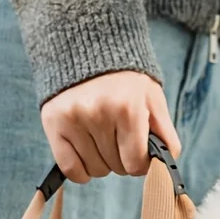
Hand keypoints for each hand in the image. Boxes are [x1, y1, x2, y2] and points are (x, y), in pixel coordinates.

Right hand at [40, 71, 180, 183]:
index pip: (135, 164)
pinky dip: (81, 170)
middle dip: (122, 159)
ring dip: (102, 162)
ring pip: (95, 171)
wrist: (87, 47)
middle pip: (116, 168)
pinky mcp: (53, 124)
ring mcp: (73, 119)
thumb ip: (165, 134)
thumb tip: (163, 168)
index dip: (140, 163)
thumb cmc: (125, 81)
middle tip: (119, 136)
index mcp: (127, 107)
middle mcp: (98, 113)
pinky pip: (71, 169)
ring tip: (102, 136)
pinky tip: (86, 153)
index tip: (139, 151)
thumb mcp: (152, 99)